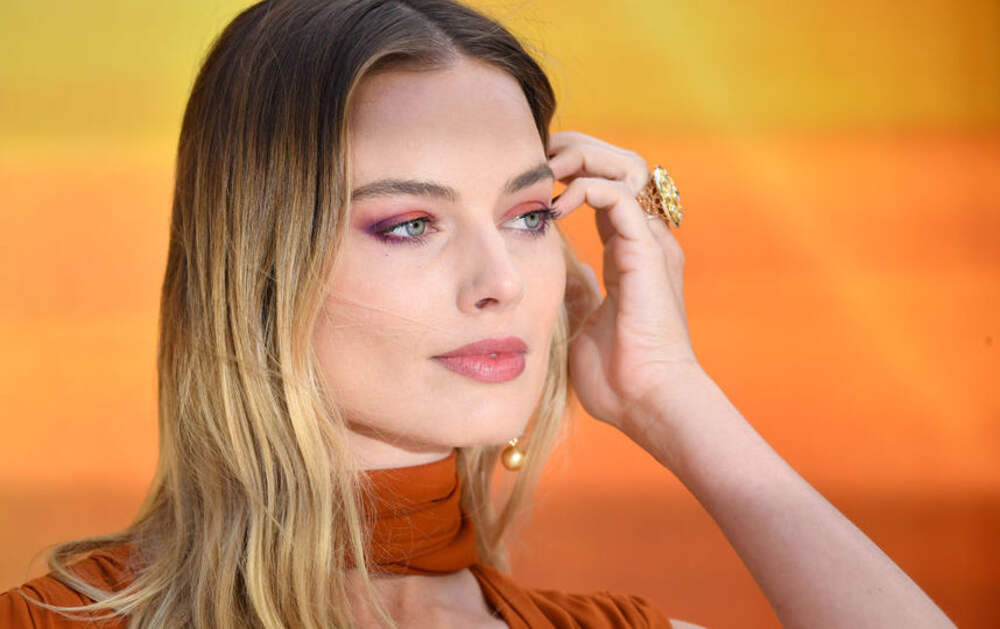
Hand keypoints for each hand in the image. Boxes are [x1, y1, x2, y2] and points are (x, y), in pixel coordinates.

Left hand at [547, 131, 698, 432]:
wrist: (648, 403)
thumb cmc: (617, 378)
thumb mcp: (582, 324)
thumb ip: (573, 294)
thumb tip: (552, 278)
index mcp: (630, 254)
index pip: (605, 192)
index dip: (571, 175)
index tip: (532, 181)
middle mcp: (646, 240)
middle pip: (621, 165)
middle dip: (579, 150)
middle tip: (540, 158)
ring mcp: (651, 243)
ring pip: (626, 167)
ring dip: (583, 158)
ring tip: (547, 170)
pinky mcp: (647, 252)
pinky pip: (619, 196)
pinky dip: (585, 189)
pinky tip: (556, 207)